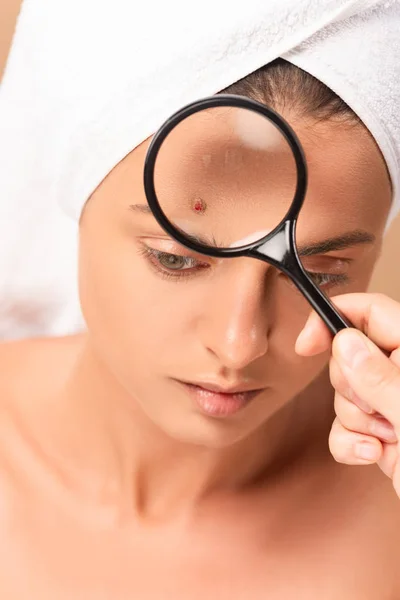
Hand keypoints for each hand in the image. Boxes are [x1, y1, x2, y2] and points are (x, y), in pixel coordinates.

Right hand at [296, 293, 399, 497]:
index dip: (336, 318)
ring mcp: (390, 406)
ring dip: (356, 421)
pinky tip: (374, 455)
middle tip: (379, 410)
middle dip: (351, 388)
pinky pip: (343, 427)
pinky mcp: (380, 434)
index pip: (373, 312)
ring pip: (343, 394)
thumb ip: (380, 377)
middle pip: (348, 355)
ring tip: (389, 440)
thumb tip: (345, 342)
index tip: (307, 342)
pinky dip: (351, 443)